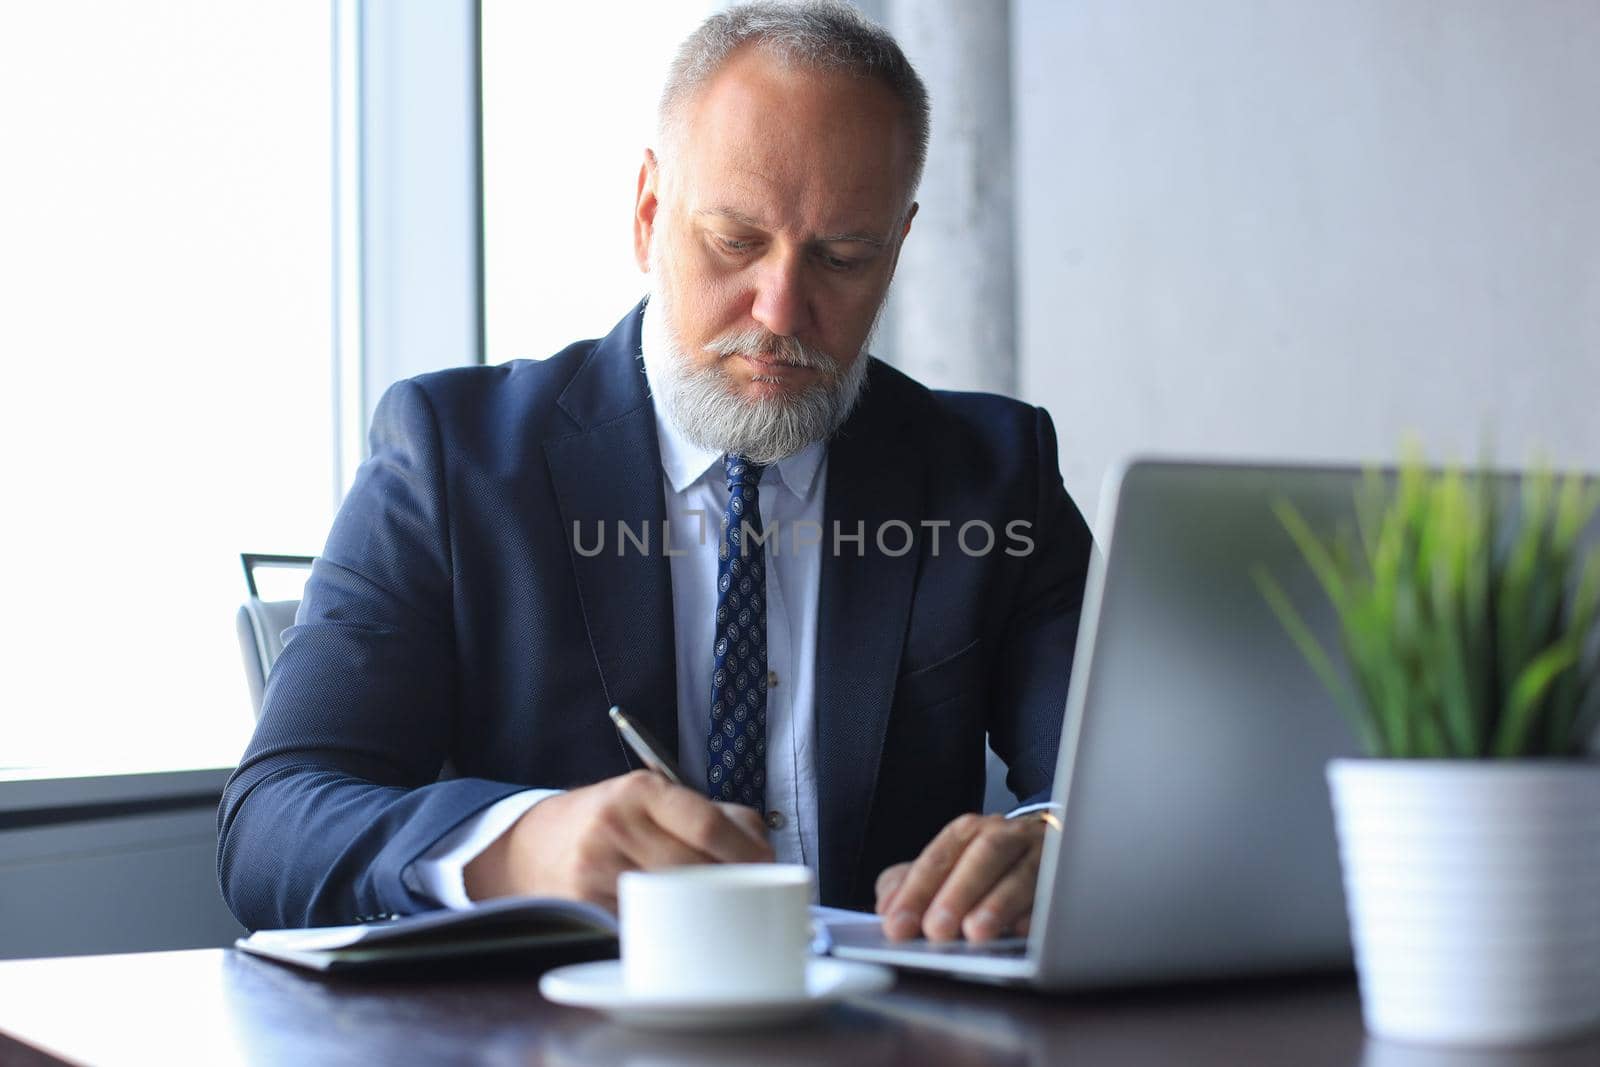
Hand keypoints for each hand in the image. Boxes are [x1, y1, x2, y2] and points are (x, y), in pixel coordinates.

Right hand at [464, 771, 772, 910]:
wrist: (534, 846)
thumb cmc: (610, 819)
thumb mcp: (652, 796)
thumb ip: (712, 812)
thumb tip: (762, 846)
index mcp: (639, 790)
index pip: (707, 823)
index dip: (747, 850)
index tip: (768, 865)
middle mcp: (615, 825)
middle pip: (695, 868)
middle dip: (732, 885)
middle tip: (753, 894)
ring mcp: (597, 869)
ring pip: (674, 900)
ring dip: (707, 910)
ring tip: (723, 910)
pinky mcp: (586, 907)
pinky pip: (644, 924)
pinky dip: (670, 927)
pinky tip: (681, 925)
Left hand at [873, 812, 1046, 942]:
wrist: (1043, 846)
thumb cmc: (983, 867)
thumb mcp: (941, 869)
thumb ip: (908, 884)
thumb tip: (887, 909)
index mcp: (969, 832)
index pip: (939, 856)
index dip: (916, 891)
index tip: (897, 924)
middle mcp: (1006, 836)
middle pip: (983, 855)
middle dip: (958, 893)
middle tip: (936, 930)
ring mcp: (1040, 855)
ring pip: (1022, 872)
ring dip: (998, 903)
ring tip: (976, 932)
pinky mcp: (1067, 878)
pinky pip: (1056, 893)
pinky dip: (1039, 914)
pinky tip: (1022, 932)